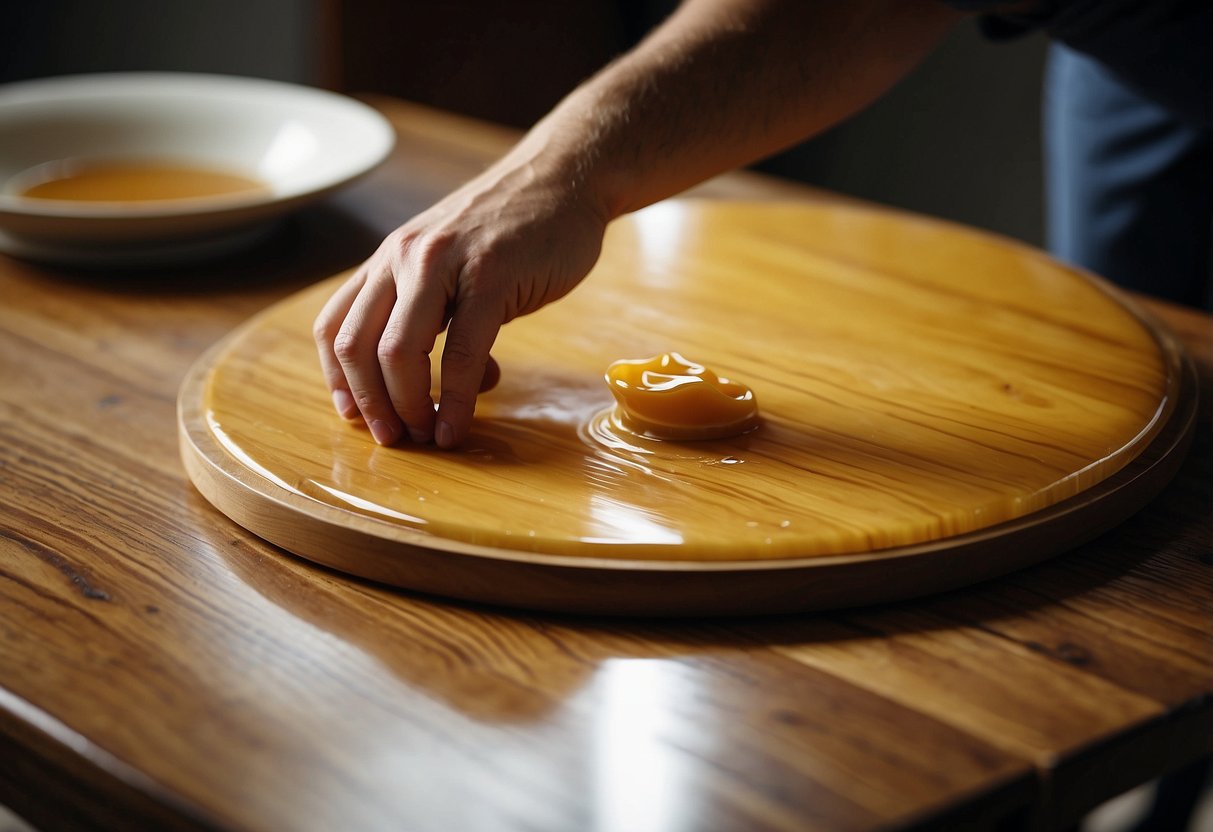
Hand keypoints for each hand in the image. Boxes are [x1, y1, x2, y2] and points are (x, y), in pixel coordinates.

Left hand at [313, 160, 608, 448]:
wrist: (566, 177)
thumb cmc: (515, 229)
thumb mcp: (457, 266)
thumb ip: (443, 320)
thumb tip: (450, 388)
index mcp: (390, 259)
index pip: (336, 326)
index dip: (337, 382)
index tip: (356, 419)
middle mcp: (403, 257)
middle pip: (356, 346)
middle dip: (370, 405)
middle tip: (394, 440)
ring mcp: (443, 264)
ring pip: (397, 351)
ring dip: (406, 406)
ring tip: (427, 436)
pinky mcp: (490, 276)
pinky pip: (462, 351)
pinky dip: (456, 399)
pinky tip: (459, 425)